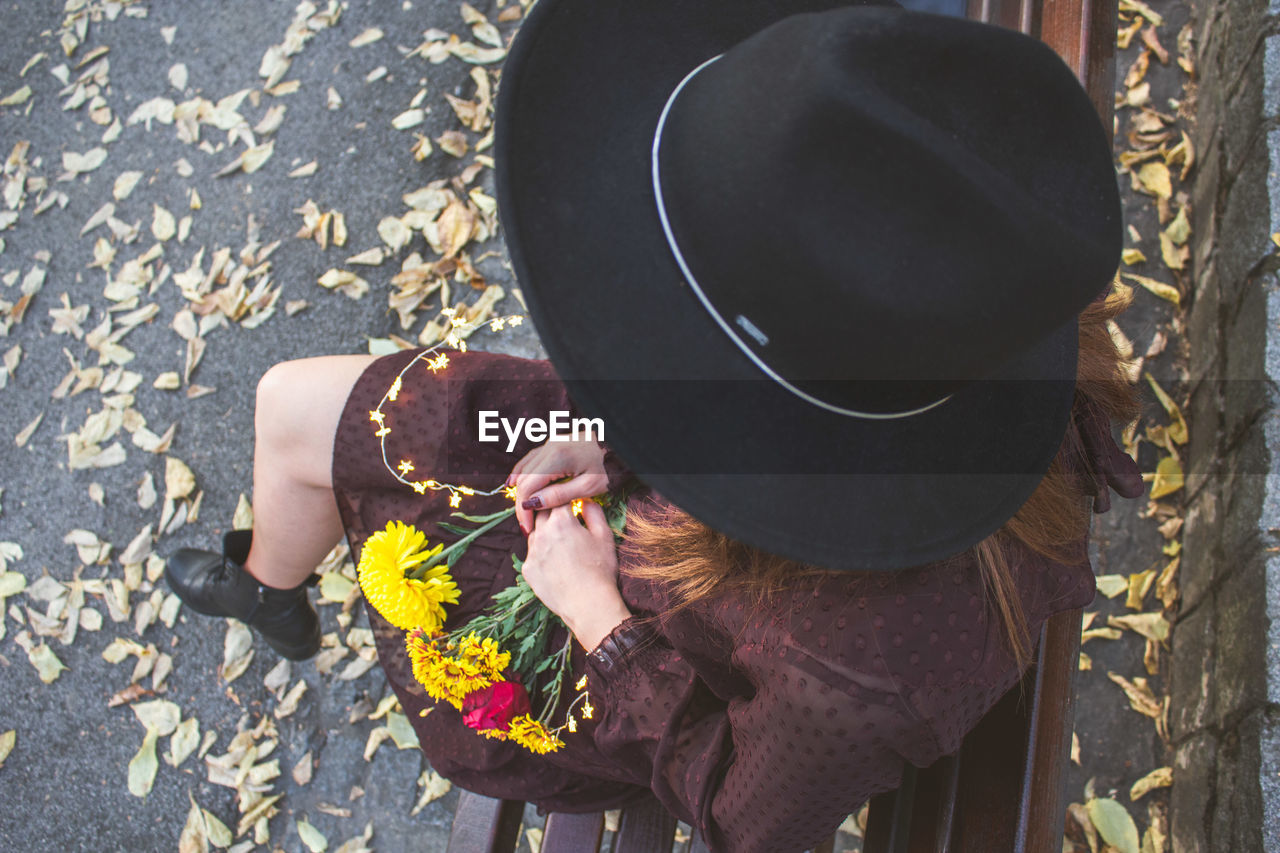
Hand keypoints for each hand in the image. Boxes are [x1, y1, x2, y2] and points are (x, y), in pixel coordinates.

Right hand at [506, 436, 607, 534]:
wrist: (619, 444)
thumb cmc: (608, 468)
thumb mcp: (589, 486)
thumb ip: (560, 495)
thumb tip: (533, 504)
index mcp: (557, 457)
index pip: (528, 486)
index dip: (523, 509)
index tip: (528, 528)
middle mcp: (548, 447)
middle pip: (523, 479)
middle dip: (522, 503)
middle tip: (526, 524)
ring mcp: (549, 443)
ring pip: (524, 469)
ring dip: (521, 491)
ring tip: (525, 512)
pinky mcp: (552, 444)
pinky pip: (530, 460)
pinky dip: (523, 475)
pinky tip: (516, 485)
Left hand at [522, 501, 631, 650]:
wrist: (588, 604)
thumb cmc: (600, 570)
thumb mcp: (605, 536)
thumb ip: (594, 512)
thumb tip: (584, 501)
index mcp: (561, 521)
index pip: (558, 500)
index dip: (567, 502)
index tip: (572, 506)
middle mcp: (542, 533)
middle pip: (542, 513)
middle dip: (552, 514)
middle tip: (566, 523)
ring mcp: (532, 552)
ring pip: (534, 533)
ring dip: (545, 533)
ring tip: (561, 545)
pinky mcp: (527, 569)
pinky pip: (532, 554)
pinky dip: (541, 554)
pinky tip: (555, 563)